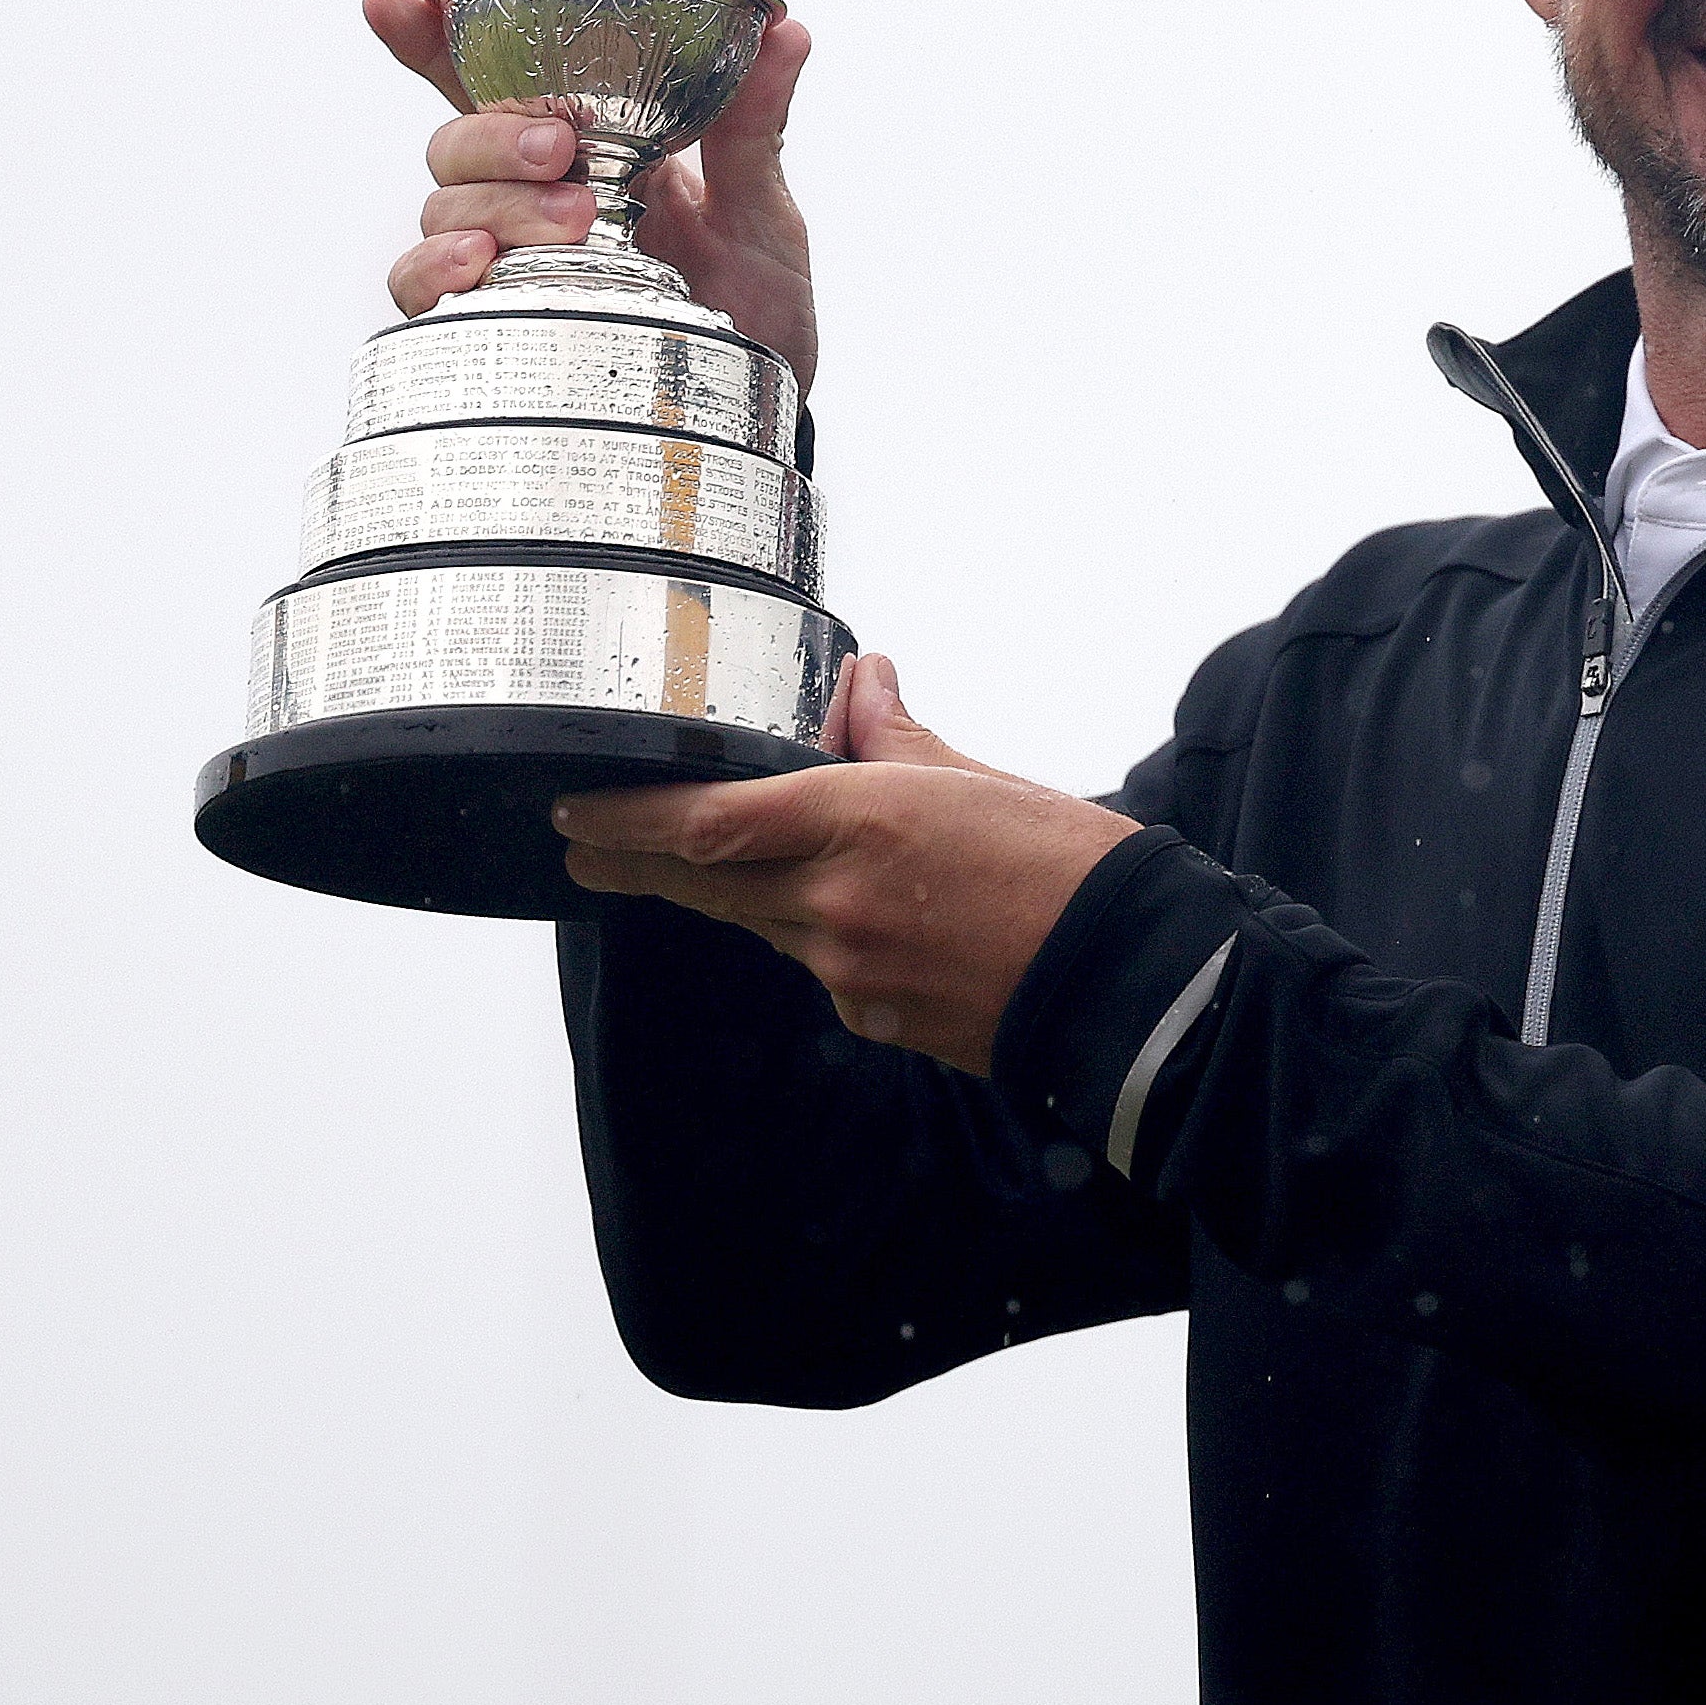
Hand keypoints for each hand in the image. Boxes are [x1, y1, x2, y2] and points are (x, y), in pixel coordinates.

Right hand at [365, 0, 821, 395]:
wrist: (760, 411)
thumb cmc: (755, 305)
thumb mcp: (764, 215)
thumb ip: (755, 128)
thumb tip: (787, 30)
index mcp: (589, 146)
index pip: (495, 81)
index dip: (431, 38)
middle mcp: (535, 197)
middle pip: (458, 140)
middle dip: (492, 134)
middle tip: (560, 151)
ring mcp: (511, 260)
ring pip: (443, 205)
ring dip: (492, 203)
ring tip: (571, 221)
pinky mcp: (496, 325)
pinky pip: (424, 288)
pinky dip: (437, 269)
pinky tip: (479, 267)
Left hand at [552, 655, 1139, 1074]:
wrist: (1130, 983)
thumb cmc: (1070, 870)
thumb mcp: (980, 779)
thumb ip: (898, 739)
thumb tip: (861, 685)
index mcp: (861, 824)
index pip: (709, 822)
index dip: (627, 820)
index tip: (575, 809)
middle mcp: (836, 904)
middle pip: (705, 882)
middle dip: (635, 861)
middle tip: (581, 845)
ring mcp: (850, 971)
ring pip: (757, 922)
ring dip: (723, 893)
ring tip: (695, 863)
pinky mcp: (874, 1019)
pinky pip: (814, 966)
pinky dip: (805, 933)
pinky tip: (830, 915)